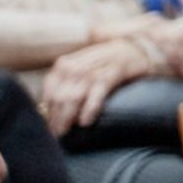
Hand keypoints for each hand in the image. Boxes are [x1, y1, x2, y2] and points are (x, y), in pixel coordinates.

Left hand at [39, 32, 165, 134]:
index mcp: (64, 65)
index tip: (51, 125)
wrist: (135, 49)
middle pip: (59, 98)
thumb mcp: (79, 68)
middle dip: (56, 118)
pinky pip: (96, 95)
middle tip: (58, 133)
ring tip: (65, 132)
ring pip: (73, 98)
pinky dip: (89, 109)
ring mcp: (93, 70)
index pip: (49, 92)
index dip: (49, 111)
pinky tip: (84, 122)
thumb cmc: (103, 64)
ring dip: (67, 117)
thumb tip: (46, 109)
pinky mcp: (112, 74)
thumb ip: (64, 84)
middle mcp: (75, 66)